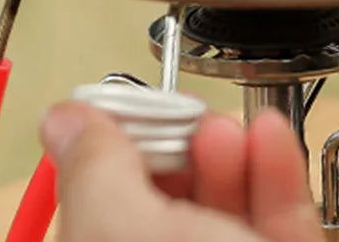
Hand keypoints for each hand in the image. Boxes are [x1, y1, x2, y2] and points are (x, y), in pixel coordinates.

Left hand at [40, 103, 321, 241]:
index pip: (96, 203)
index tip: (130, 108)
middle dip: (181, 146)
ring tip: (229, 129)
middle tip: (188, 120)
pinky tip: (271, 134)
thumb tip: (61, 118)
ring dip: (231, 150)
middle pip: (168, 197)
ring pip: (226, 200)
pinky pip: (278, 209)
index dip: (113, 150)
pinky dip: (277, 168)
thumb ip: (95, 172)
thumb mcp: (129, 233)